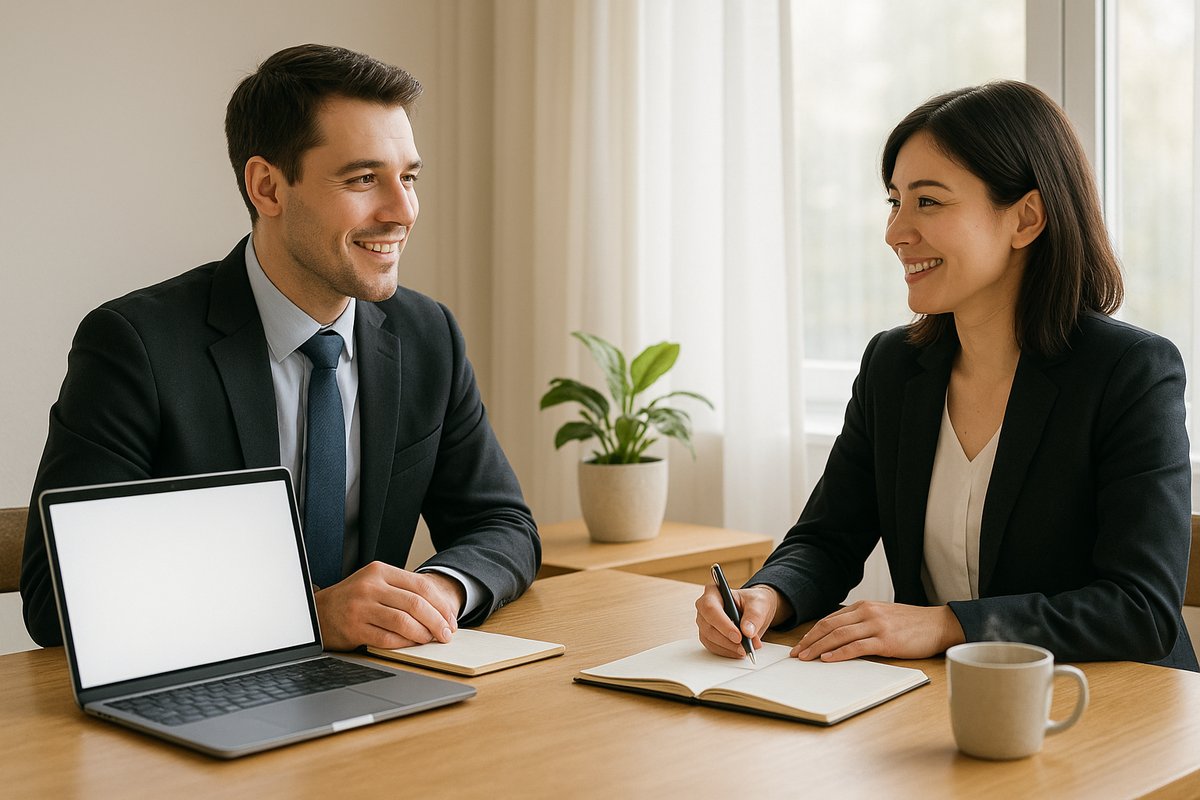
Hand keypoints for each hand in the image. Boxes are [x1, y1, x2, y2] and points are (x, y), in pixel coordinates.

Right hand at [314, 561, 464, 650]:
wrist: (319, 612)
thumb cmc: (354, 599)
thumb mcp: (375, 583)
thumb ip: (402, 591)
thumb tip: (439, 611)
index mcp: (380, 571)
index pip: (421, 586)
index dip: (441, 604)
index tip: (451, 619)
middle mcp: (370, 586)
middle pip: (416, 604)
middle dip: (437, 621)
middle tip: (446, 634)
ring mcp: (360, 607)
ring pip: (404, 622)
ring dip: (423, 634)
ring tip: (429, 639)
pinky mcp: (354, 628)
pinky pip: (388, 638)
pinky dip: (404, 643)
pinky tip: (411, 644)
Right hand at [695, 583, 791, 658]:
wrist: (755, 610)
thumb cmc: (753, 602)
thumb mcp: (759, 604)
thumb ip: (754, 616)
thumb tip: (747, 631)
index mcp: (714, 592)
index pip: (710, 608)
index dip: (723, 624)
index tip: (738, 636)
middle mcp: (704, 607)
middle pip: (708, 626)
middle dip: (727, 640)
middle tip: (744, 647)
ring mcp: (704, 622)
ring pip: (709, 639)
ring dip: (728, 648)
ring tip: (746, 649)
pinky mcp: (708, 635)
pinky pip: (713, 647)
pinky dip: (727, 652)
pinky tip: (739, 652)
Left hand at [792, 601, 963, 661]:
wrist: (939, 624)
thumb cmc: (911, 624)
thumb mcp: (882, 617)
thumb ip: (862, 623)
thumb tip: (839, 638)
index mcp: (863, 606)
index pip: (830, 620)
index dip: (812, 633)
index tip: (800, 644)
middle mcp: (867, 613)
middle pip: (829, 626)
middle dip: (809, 641)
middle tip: (796, 654)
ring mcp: (876, 626)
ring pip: (839, 636)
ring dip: (819, 648)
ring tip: (806, 658)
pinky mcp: (886, 640)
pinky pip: (857, 646)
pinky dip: (840, 653)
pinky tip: (828, 659)